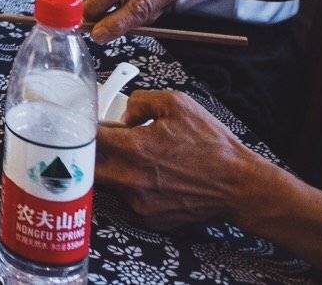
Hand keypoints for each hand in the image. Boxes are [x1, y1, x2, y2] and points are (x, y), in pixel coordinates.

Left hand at [98, 90, 281, 228]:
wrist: (238, 185)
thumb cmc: (212, 145)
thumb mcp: (177, 104)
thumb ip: (141, 101)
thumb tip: (124, 115)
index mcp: (136, 149)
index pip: (89, 139)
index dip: (83, 128)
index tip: (83, 123)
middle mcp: (132, 179)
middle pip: (87, 167)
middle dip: (88, 153)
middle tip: (99, 141)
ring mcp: (139, 203)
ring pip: (107, 184)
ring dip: (110, 169)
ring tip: (130, 157)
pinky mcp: (148, 219)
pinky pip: (126, 200)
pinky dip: (130, 187)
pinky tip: (149, 176)